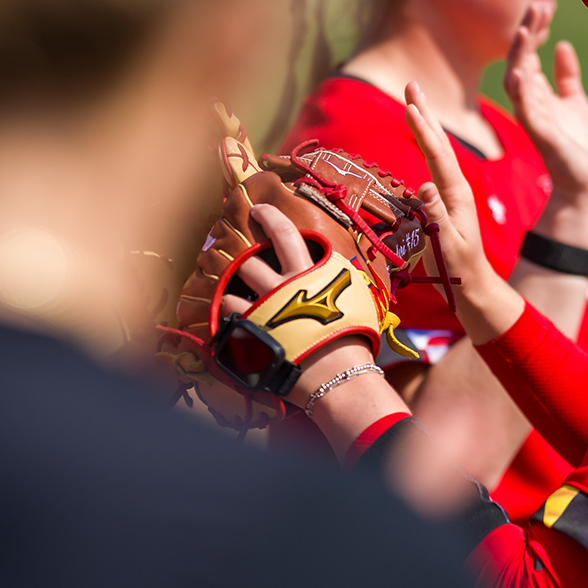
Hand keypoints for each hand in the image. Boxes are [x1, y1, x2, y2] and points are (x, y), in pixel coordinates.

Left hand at [216, 203, 376, 407]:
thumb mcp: (357, 300)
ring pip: (236, 283)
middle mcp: (285, 286)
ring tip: (233, 287)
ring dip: (232, 282)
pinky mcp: (253, 331)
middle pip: (252, 258)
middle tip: (235, 244)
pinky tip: (232, 314)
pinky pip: (231, 312)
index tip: (259, 211)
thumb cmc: (354, 340)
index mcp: (310, 274)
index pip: (286, 234)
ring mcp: (266, 308)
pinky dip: (230, 310)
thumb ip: (340, 279)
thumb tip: (338, 269)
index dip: (270, 218)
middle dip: (241, 253)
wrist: (341, 377)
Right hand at [405, 83, 524, 342]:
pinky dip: (424, 146)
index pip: (437, 154)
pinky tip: (419, 137)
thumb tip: (424, 184)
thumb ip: (437, 215)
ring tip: (413, 102)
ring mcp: (448, 195)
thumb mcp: (449, 246)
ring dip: (423, 124)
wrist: (474, 288)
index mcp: (456, 195)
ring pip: (434, 151)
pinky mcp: (442, 203)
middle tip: (411, 84)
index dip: (423, 128)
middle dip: (423, 113)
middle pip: (437, 142)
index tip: (410, 102)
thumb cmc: (460, 271)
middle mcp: (453, 189)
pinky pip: (431, 166)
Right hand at [501, 6, 587, 213]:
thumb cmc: (578, 144)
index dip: (535, 28)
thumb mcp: (575, 101)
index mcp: (539, 92)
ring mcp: (532, 117)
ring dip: (519, 56)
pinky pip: (525, 110)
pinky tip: (521, 73)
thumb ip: (566, 75)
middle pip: (520, 59)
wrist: (584, 181)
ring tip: (525, 31)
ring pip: (517, 80)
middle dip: (526, 32)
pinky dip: (521, 92)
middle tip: (536, 5)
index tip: (545, 4)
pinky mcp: (540, 134)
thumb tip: (562, 45)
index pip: (530, 52)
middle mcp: (530, 101)